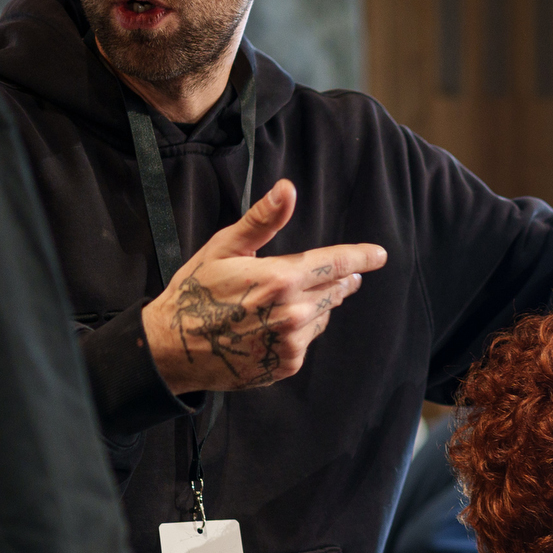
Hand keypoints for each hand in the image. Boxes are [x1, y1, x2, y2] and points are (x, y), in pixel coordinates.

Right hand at [143, 179, 386, 392]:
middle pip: (334, 290)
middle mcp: (292, 313)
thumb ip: (263, 220)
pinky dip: (301, 329)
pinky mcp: (286, 364)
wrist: (173, 348)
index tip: (379, 255)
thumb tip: (288, 189)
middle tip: (341, 276)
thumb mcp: (224, 247)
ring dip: (317, 304)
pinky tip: (275, 325)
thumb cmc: (196, 291)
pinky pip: (308, 340)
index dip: (361, 258)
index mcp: (280, 278)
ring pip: (322, 315)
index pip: (336, 264)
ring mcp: (290, 342)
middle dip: (340, 280)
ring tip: (290, 299)